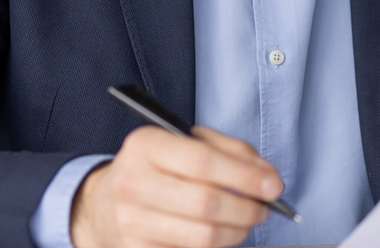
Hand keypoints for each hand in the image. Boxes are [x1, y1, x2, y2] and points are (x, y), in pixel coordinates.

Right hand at [72, 125, 284, 247]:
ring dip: (236, 232)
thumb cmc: (158, 168)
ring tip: (246, 222)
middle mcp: (131, 183)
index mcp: (145, 145)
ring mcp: (129, 222)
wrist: (105, 204)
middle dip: (246, 209)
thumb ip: (231, 151)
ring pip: (201, 237)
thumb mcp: (188, 143)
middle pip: (205, 203)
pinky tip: (219, 235)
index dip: (244, 176)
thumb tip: (267, 177)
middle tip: (263, 208)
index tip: (274, 186)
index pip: (202, 162)